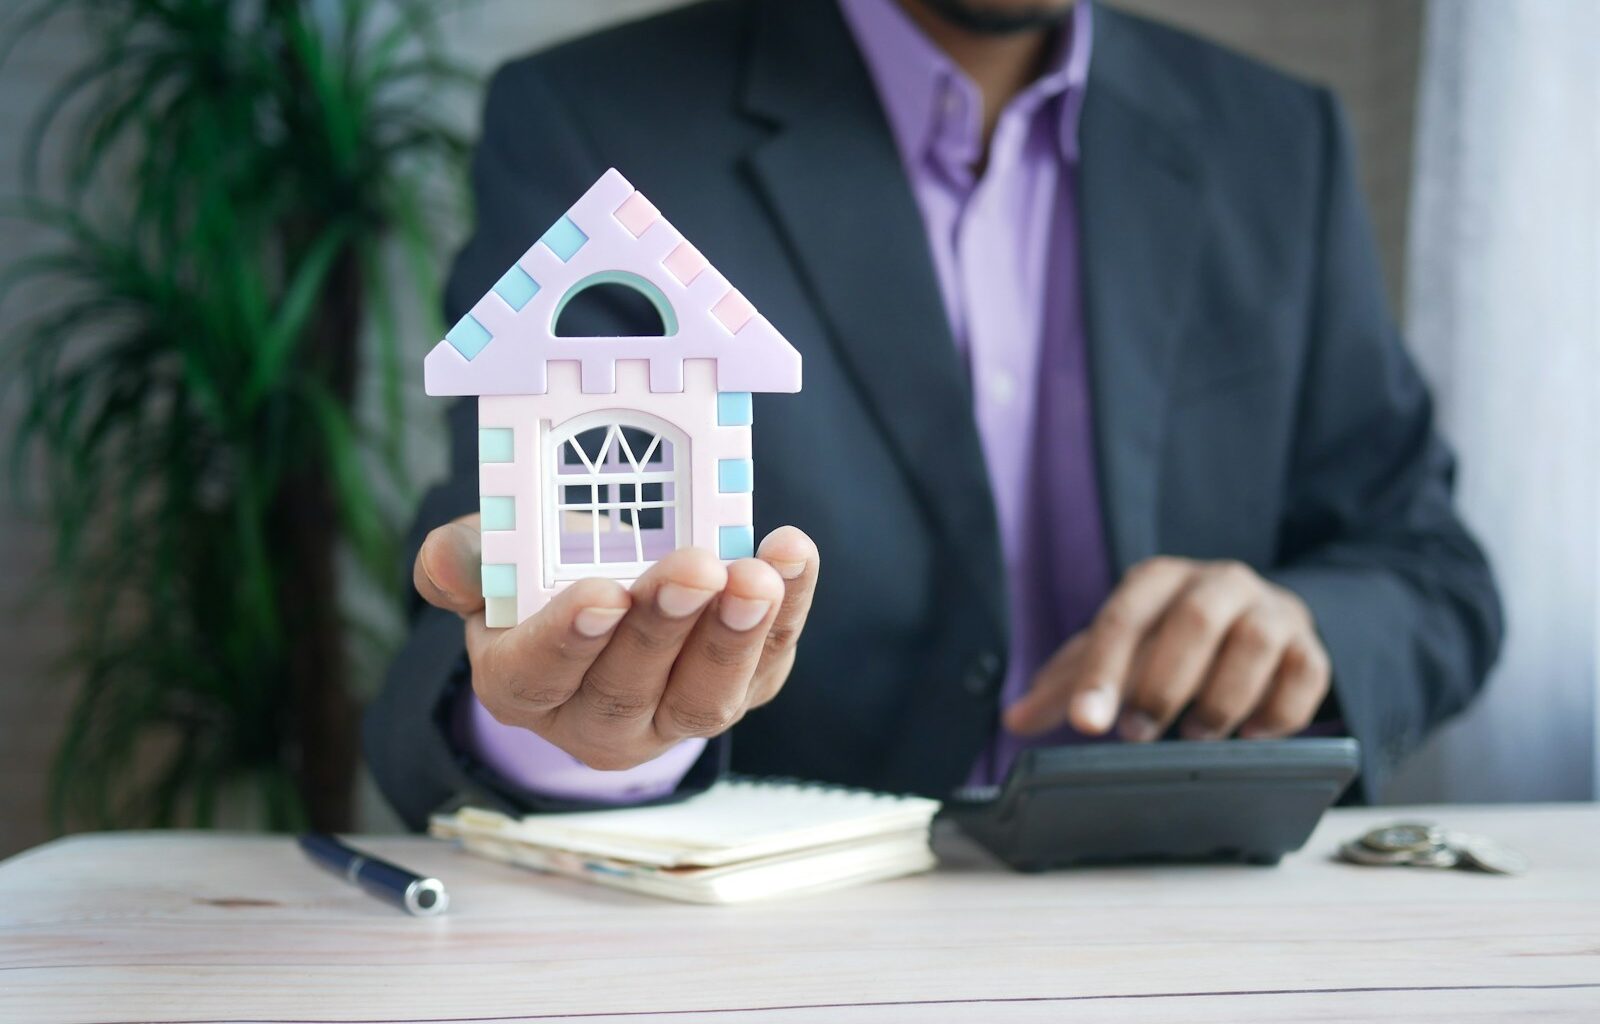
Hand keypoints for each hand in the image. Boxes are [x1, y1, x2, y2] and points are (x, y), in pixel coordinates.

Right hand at [415, 514, 819, 770]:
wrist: (608, 592)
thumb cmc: (542, 576)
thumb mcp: (491, 561)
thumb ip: (464, 560)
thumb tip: (448, 560)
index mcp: (522, 685)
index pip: (539, 675)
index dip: (570, 638)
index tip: (603, 594)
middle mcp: (596, 719)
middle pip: (628, 689)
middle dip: (665, 628)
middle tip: (695, 569)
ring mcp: (673, 716)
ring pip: (704, 697)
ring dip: (735, 635)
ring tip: (756, 576)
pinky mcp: (739, 692)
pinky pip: (767, 663)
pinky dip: (788, 611)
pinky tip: (792, 556)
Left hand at [1004, 557, 1329, 742]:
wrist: (1257, 619)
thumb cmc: (1172, 639)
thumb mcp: (1119, 651)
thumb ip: (1069, 684)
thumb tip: (1014, 719)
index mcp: (1159, 580)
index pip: (1123, 619)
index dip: (1102, 673)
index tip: (1087, 724)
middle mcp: (1218, 582)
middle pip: (1194, 620)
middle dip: (1163, 684)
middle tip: (1138, 735)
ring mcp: (1271, 611)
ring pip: (1254, 643)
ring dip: (1222, 698)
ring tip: (1198, 736)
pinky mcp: (1310, 646)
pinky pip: (1306, 673)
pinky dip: (1279, 711)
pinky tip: (1252, 736)